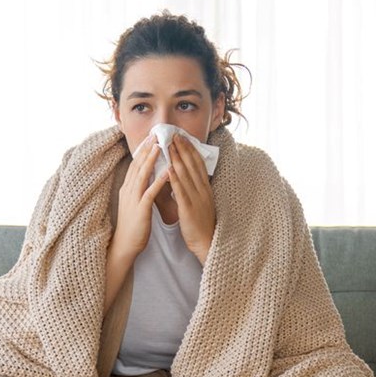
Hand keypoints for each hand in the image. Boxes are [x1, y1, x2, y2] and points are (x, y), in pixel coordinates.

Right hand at [112, 134, 167, 258]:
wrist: (124, 245)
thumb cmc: (133, 225)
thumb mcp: (134, 203)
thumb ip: (139, 189)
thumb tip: (147, 176)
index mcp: (127, 188)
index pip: (135, 164)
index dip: (143, 150)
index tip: (150, 137)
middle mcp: (128, 190)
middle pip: (137, 165)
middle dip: (146, 149)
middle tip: (155, 134)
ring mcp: (133, 199)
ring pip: (142, 175)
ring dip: (151, 160)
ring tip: (160, 146)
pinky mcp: (140, 210)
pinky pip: (150, 193)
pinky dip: (158, 181)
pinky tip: (166, 172)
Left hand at [168, 133, 215, 263]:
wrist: (207, 242)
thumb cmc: (201, 224)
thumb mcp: (201, 202)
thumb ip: (194, 189)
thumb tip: (185, 176)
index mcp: (205, 188)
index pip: (198, 164)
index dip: (190, 149)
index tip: (182, 137)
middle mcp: (202, 190)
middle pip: (192, 165)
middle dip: (182, 148)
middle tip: (174, 134)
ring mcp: (196, 198)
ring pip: (186, 174)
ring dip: (177, 158)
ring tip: (169, 145)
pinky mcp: (189, 208)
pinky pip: (181, 190)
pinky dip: (174, 178)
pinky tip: (168, 168)